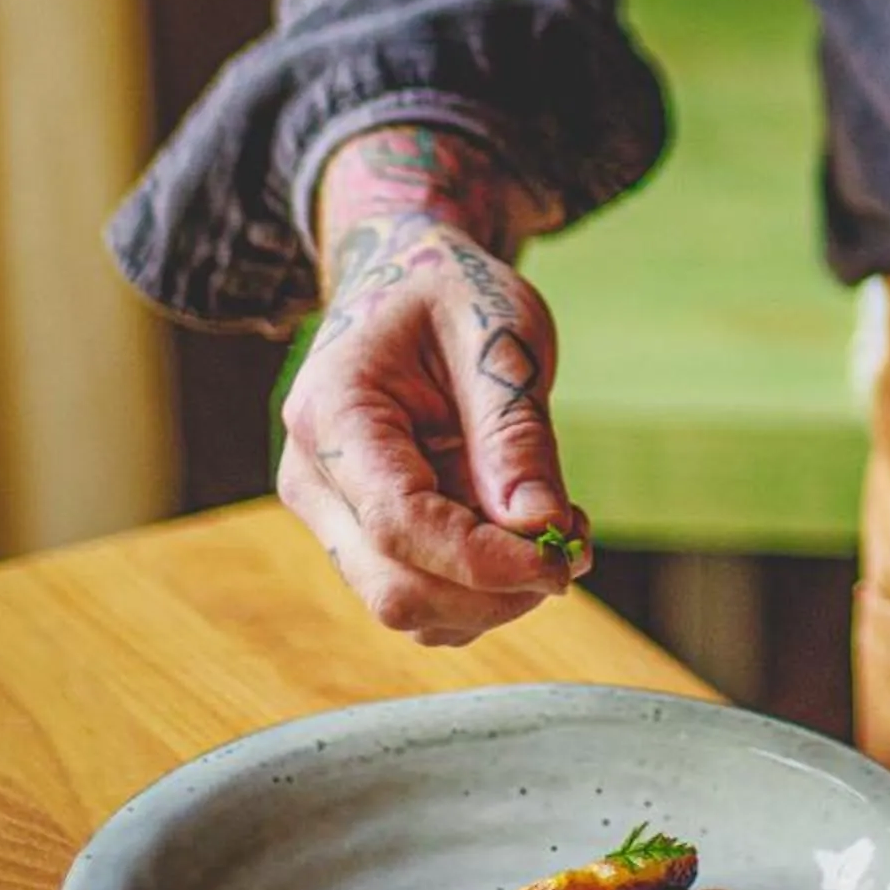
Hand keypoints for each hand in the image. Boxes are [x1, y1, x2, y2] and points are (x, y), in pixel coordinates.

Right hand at [276, 127, 586, 645]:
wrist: (405, 280)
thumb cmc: (452, 294)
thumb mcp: (499, 334)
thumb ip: (515, 431)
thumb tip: (540, 526)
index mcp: (333, 412)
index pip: (398, 523)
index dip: (483, 561)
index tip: (562, 561)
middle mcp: (314, 477)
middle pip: (395, 588)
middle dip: (495, 592)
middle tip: (574, 548)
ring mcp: (331, 515)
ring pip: (409, 609)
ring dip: (496, 596)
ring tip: (557, 525)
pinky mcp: (362, 538)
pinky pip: (423, 599)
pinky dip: (483, 591)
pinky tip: (526, 534)